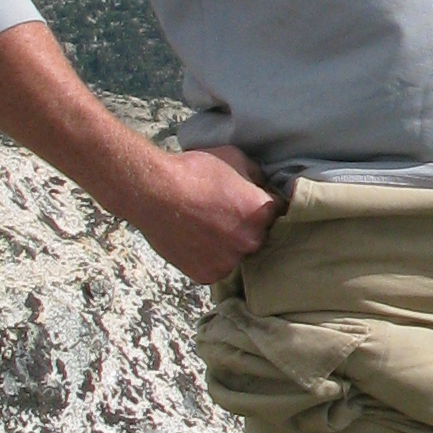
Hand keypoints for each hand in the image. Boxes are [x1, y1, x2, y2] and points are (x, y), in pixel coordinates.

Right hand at [125, 140, 284, 285]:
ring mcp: (229, 261)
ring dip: (227, 245)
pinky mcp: (207, 274)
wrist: (154, 192)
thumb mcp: (234, 157)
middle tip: (222, 214)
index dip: (263, 205)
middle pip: (259, 236)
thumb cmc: (194, 170)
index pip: (278, 211)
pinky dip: (208, 258)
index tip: (248, 201)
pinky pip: (215, 267)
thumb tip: (262, 183)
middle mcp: (251, 241)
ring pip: (236, 254)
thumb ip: (256, 174)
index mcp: (263, 212)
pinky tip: (195, 240)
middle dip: (246, 226)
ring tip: (206, 227)